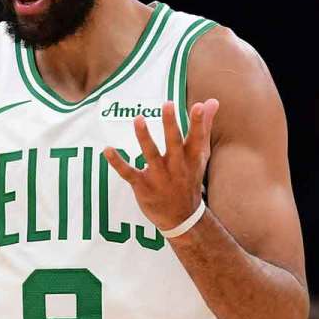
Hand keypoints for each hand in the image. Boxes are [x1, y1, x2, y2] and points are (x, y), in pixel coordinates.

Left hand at [102, 99, 218, 230]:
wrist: (182, 217)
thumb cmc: (189, 178)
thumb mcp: (199, 155)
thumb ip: (204, 126)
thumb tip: (212, 101)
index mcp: (191, 158)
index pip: (197, 138)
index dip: (198, 122)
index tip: (198, 105)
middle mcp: (176, 166)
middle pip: (174, 143)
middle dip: (171, 125)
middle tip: (168, 104)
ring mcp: (159, 176)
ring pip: (151, 155)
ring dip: (144, 137)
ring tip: (138, 119)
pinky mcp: (142, 186)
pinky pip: (128, 173)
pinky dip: (117, 162)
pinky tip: (107, 150)